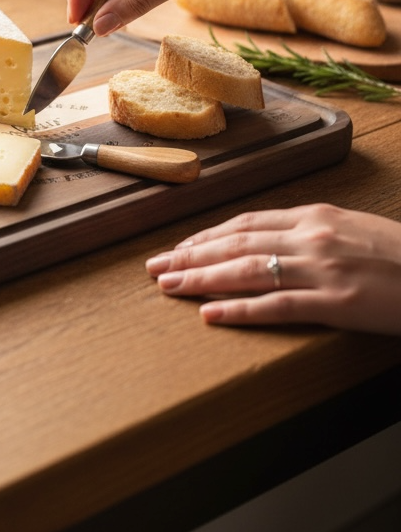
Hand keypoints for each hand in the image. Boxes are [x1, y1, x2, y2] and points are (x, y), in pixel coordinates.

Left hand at [145, 204, 400, 335]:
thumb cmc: (400, 255)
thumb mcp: (353, 230)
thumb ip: (314, 234)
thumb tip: (276, 242)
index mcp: (314, 216)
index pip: (246, 224)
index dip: (206, 237)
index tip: (178, 248)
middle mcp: (311, 236)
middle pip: (235, 243)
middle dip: (190, 255)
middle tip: (154, 267)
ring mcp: (321, 268)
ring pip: (246, 269)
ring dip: (200, 278)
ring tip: (167, 287)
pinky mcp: (335, 301)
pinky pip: (277, 305)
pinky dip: (239, 309)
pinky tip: (209, 314)